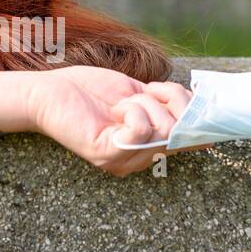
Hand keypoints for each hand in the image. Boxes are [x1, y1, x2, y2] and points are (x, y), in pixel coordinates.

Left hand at [24, 65, 192, 175]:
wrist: (48, 92)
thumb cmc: (90, 91)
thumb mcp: (138, 95)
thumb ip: (166, 106)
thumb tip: (202, 111)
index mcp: (147, 148)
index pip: (190, 141)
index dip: (198, 117)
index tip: (191, 96)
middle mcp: (137, 160)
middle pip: (181, 132)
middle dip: (171, 101)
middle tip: (146, 91)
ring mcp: (122, 161)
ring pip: (163, 130)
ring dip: (147, 102)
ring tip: (123, 101)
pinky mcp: (107, 154)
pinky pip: (141, 129)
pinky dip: (134, 109)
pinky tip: (116, 108)